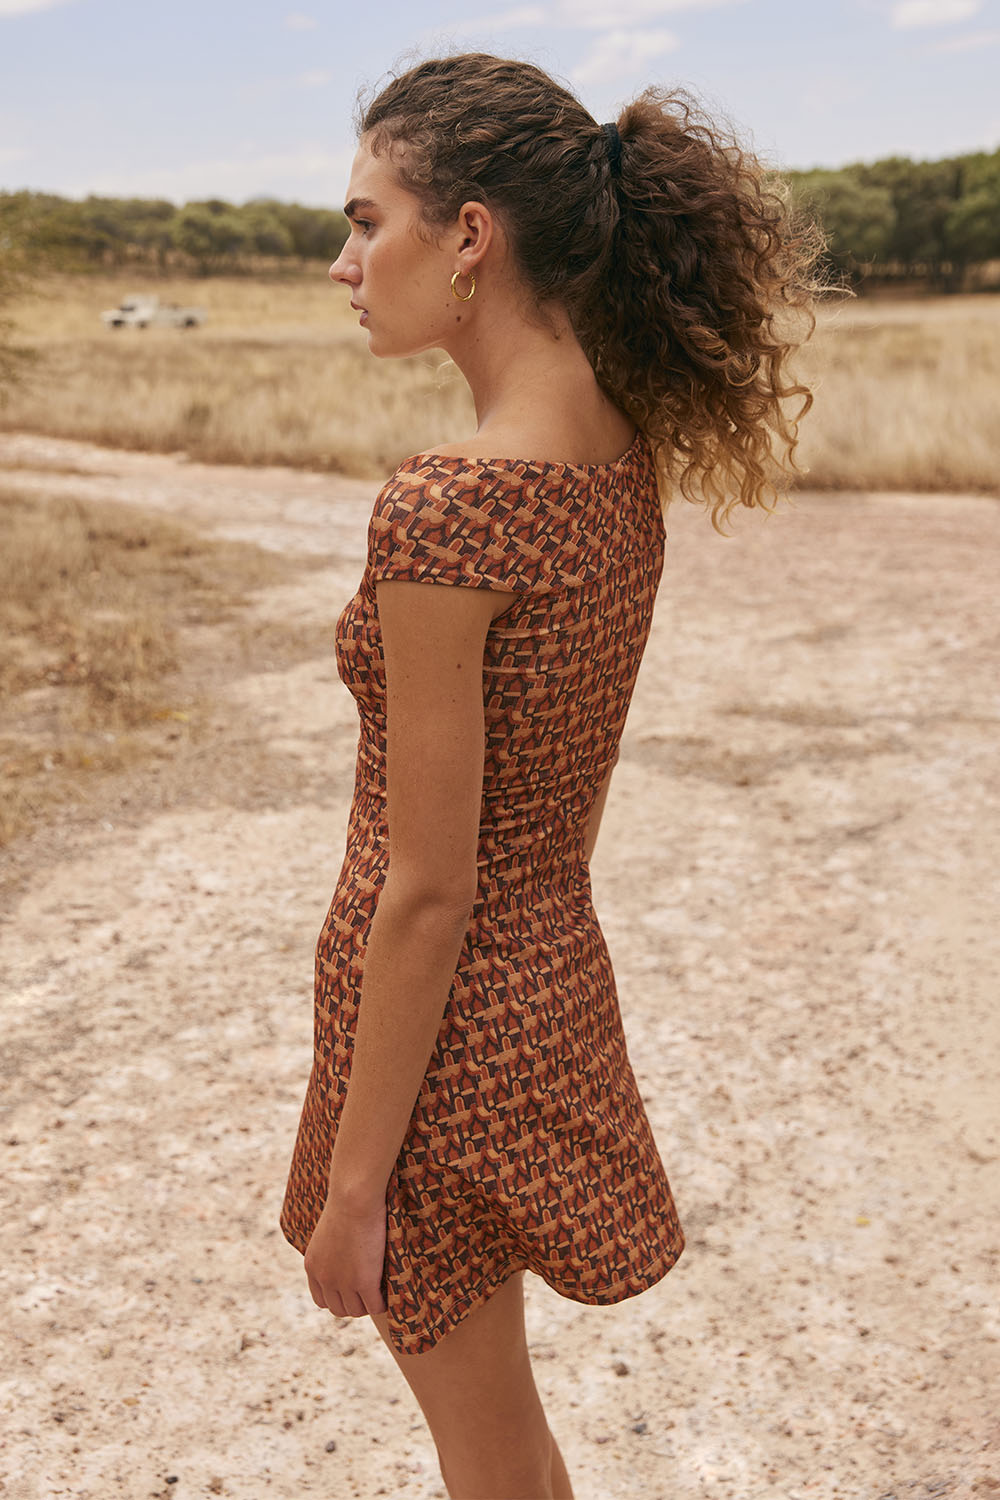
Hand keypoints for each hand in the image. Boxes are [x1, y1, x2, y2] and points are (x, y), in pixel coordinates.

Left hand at [302, 1190, 387, 1317]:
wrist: (355, 1197)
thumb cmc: (348, 1201)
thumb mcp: (330, 1228)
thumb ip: (333, 1246)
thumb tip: (347, 1248)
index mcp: (312, 1265)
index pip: (321, 1299)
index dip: (338, 1297)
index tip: (353, 1290)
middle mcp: (323, 1277)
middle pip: (338, 1309)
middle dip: (354, 1303)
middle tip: (371, 1291)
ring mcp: (343, 1282)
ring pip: (356, 1310)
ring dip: (369, 1304)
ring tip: (382, 1291)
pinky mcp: (364, 1282)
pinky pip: (375, 1306)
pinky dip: (383, 1303)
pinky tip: (391, 1291)